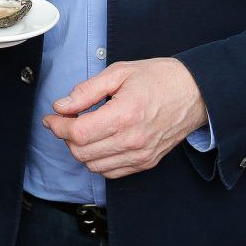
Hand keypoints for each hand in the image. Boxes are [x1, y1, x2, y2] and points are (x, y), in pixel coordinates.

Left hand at [42, 58, 207, 178]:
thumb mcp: (119, 72)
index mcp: (124, 115)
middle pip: (82, 152)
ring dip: (80, 150)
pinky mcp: (146, 162)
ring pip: (94, 166)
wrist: (194, 92)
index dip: (58, 126)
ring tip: (81, 129)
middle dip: (65, 136)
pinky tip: (97, 142)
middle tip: (63, 120)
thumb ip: (87, 90)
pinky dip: (98, 161)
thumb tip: (62, 105)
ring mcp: (141, 155)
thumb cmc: (159, 78)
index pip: (79, 132)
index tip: (51, 117)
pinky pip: (112, 172)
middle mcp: (133, 140)